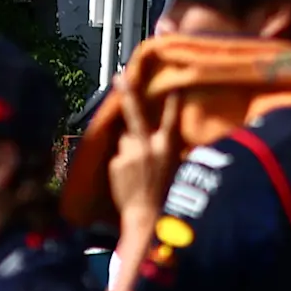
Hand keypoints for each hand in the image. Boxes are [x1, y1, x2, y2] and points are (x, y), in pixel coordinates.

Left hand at [106, 75, 181, 219]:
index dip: (173, 102)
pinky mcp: (116, 162)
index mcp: (167, 147)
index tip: (174, 86)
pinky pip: (118, 155)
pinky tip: (127, 177)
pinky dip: (121, 162)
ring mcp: (130, 153)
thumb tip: (142, 135)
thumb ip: (161, 148)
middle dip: (127, 93)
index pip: (170, 119)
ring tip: (136, 169)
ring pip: (125, 140)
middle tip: (118, 75)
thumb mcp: (172, 166)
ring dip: (128, 147)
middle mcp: (148, 146)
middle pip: (135, 114)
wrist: (146, 216)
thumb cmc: (164, 192)